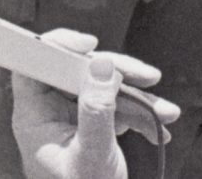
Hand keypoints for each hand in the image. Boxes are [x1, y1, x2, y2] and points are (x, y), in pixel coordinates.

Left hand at [11, 31, 170, 178]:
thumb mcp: (92, 156)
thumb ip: (97, 110)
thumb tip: (102, 65)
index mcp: (34, 117)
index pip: (34, 65)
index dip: (58, 47)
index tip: (90, 46)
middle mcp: (50, 113)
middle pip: (77, 71)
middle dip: (116, 73)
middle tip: (148, 77)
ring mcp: (72, 120)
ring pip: (102, 88)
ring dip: (137, 98)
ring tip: (167, 113)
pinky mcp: (92, 128)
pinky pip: (116, 108)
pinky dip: (140, 116)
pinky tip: (160, 129)